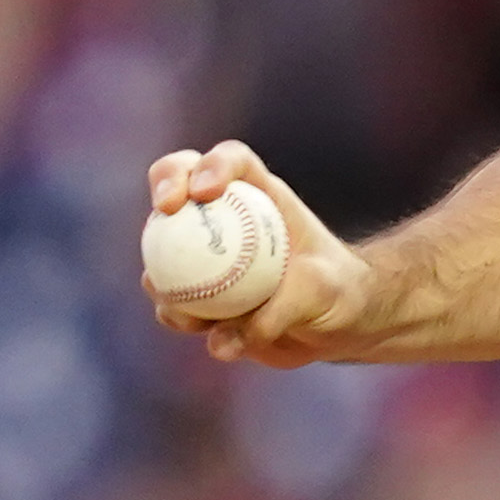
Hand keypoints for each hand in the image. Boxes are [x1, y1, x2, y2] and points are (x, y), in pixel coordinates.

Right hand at [143, 141, 371, 365]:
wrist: (338, 325)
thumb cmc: (337, 293)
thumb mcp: (321, 293)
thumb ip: (279, 308)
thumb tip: (225, 337)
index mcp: (263, 196)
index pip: (233, 162)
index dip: (213, 164)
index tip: (204, 191)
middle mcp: (227, 216)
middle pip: (182, 180)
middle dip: (165, 182)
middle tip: (165, 210)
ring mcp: (206, 254)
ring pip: (163, 247)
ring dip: (161, 266)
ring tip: (181, 302)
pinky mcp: (199, 293)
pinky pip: (174, 303)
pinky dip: (177, 316)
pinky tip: (196, 331)